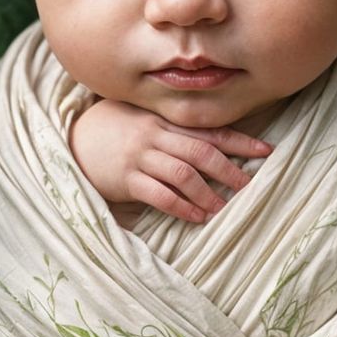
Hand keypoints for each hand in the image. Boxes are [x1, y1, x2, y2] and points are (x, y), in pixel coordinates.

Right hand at [69, 98, 272, 223]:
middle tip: (249, 185)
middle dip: (229, 170)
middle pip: (200, 152)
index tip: (265, 151)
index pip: (209, 130)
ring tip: (223, 208)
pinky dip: (180, 207)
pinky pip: (158, 194)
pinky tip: (196, 217)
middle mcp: (155, 136)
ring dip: (207, 193)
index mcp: (163, 121)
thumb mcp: (141, 118)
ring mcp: (139, 157)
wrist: (70, 141)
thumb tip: (212, 139)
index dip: (239, 141)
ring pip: (182, 175)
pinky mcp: (125, 179)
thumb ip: (171, 126)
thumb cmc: (111, 129)